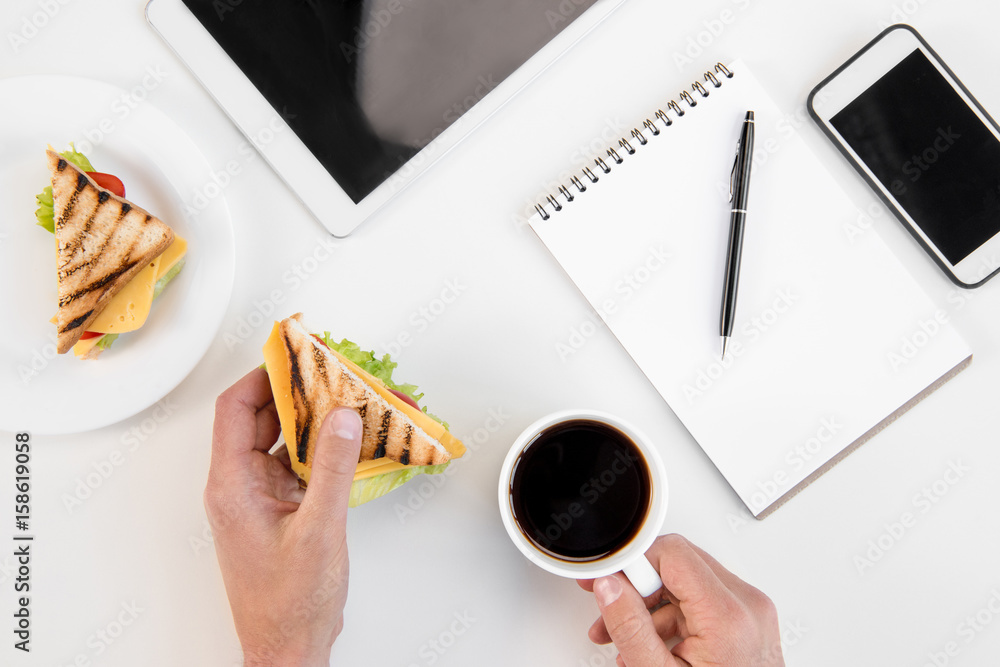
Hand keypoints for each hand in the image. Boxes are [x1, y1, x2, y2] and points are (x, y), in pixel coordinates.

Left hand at [205, 368, 363, 665]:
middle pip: (260, 418)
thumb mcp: (319, 530)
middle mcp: (239, 486)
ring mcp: (259, 498)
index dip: (265, 375)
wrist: (289, 647)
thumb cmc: (291, 602)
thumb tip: (342, 416)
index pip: (237, 409)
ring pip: (281, 440)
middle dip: (295, 391)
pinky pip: (297, 464)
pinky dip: (321, 447)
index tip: (297, 354)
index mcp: (232, 485)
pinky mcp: (280, 509)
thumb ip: (332, 468)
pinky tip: (348, 440)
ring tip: (345, 398)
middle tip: (329, 369)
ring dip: (312, 419)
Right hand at [577, 534, 782, 666]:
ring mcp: (751, 612)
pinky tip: (651, 641)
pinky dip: (672, 616)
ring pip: (687, 582)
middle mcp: (747, 606)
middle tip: (609, 603)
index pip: (673, 554)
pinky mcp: (748, 620)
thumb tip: (611, 588)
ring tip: (625, 636)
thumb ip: (632, 629)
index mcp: (728, 616)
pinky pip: (701, 601)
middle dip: (638, 585)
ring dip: (651, 604)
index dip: (634, 563)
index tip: (610, 578)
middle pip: (679, 564)